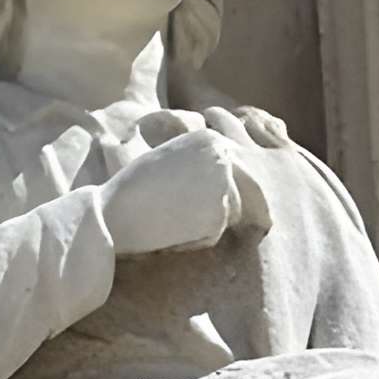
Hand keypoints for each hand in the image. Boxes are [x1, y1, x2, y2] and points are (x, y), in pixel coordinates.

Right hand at [100, 128, 269, 256]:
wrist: (113, 210)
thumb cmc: (133, 189)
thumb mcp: (171, 162)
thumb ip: (201, 165)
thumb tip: (229, 183)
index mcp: (211, 139)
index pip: (242, 165)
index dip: (251, 187)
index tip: (261, 204)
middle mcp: (222, 155)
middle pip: (253, 187)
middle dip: (259, 208)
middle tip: (266, 226)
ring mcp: (223, 183)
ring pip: (234, 213)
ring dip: (211, 225)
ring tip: (175, 222)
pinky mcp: (218, 212)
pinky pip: (215, 233)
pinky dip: (196, 240)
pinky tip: (171, 233)